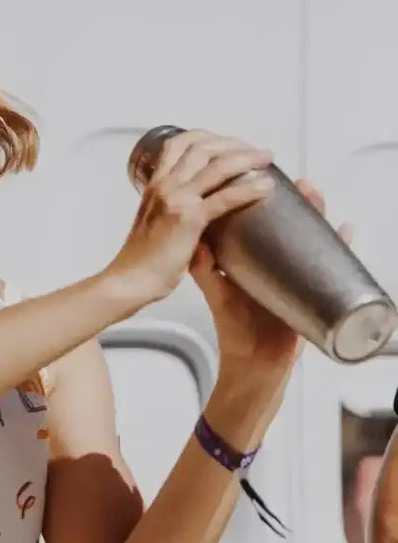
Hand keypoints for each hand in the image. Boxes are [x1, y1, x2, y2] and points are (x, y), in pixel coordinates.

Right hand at [109, 130, 274, 304]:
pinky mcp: (189, 218)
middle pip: (201, 148)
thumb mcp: (153, 222)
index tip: (226, 141)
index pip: (177, 144)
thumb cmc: (142, 259)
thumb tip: (196, 207)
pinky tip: (266, 187)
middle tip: (254, 150)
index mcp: (155, 185)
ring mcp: (177, 199)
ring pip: (217, 166)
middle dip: (232, 143)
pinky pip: (225, 197)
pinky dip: (249, 188)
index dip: (205, 136)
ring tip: (266, 158)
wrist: (130, 279)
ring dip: (246, 158)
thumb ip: (172, 210)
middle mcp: (165, 185)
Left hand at [191, 180, 353, 374]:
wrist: (253, 364)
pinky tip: (346, 232)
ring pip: (310, 239)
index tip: (258, 177)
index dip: (260, 200)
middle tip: (299, 184)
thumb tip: (195, 243)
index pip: (260, 222)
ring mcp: (294, 276)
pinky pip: (330, 267)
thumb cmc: (236, 330)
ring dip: (317, 216)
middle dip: (296, 203)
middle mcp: (275, 264)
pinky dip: (341, 248)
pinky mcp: (310, 292)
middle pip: (288, 225)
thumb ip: (205, 271)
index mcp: (252, 260)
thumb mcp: (218, 294)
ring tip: (317, 196)